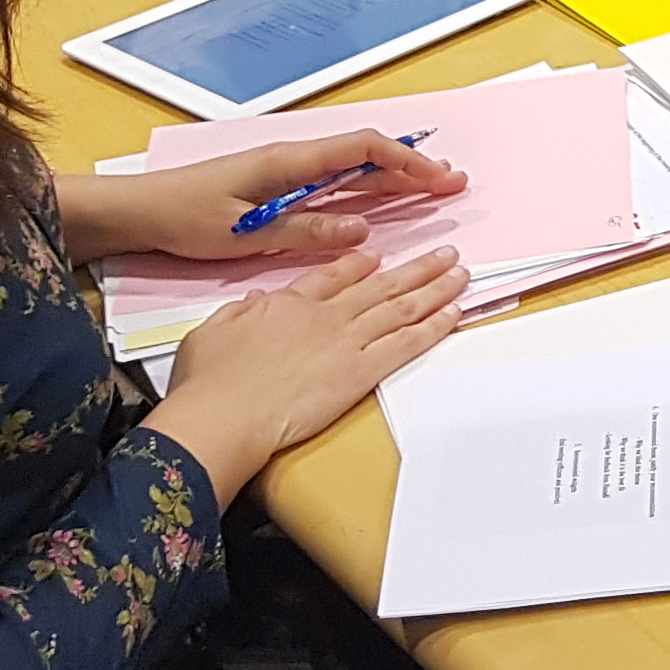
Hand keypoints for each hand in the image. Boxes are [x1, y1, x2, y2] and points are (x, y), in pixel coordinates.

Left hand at [53, 127, 471, 265]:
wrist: (142, 208)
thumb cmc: (185, 216)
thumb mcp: (245, 234)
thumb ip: (304, 231)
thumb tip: (361, 230)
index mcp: (289, 162)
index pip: (362, 150)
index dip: (406, 164)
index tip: (438, 180)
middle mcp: (294, 159)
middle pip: (366, 154)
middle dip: (413, 166)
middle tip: (454, 182)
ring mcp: (287, 170)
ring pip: (354, 166)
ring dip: (395, 175)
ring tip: (433, 186)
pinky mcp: (278, 185)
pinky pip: (335, 180)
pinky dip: (367, 185)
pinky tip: (383, 198)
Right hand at [141, 244, 473, 505]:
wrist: (223, 415)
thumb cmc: (209, 383)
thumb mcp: (212, 331)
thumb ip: (239, 313)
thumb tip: (256, 303)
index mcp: (289, 304)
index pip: (332, 276)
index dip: (359, 264)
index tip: (377, 256)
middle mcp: (324, 316)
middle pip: (380, 285)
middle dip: (416, 268)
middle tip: (444, 254)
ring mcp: (345, 341)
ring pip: (401, 307)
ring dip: (435, 288)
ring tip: (460, 273)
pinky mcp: (360, 372)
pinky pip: (406, 343)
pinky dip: (434, 326)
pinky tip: (453, 313)